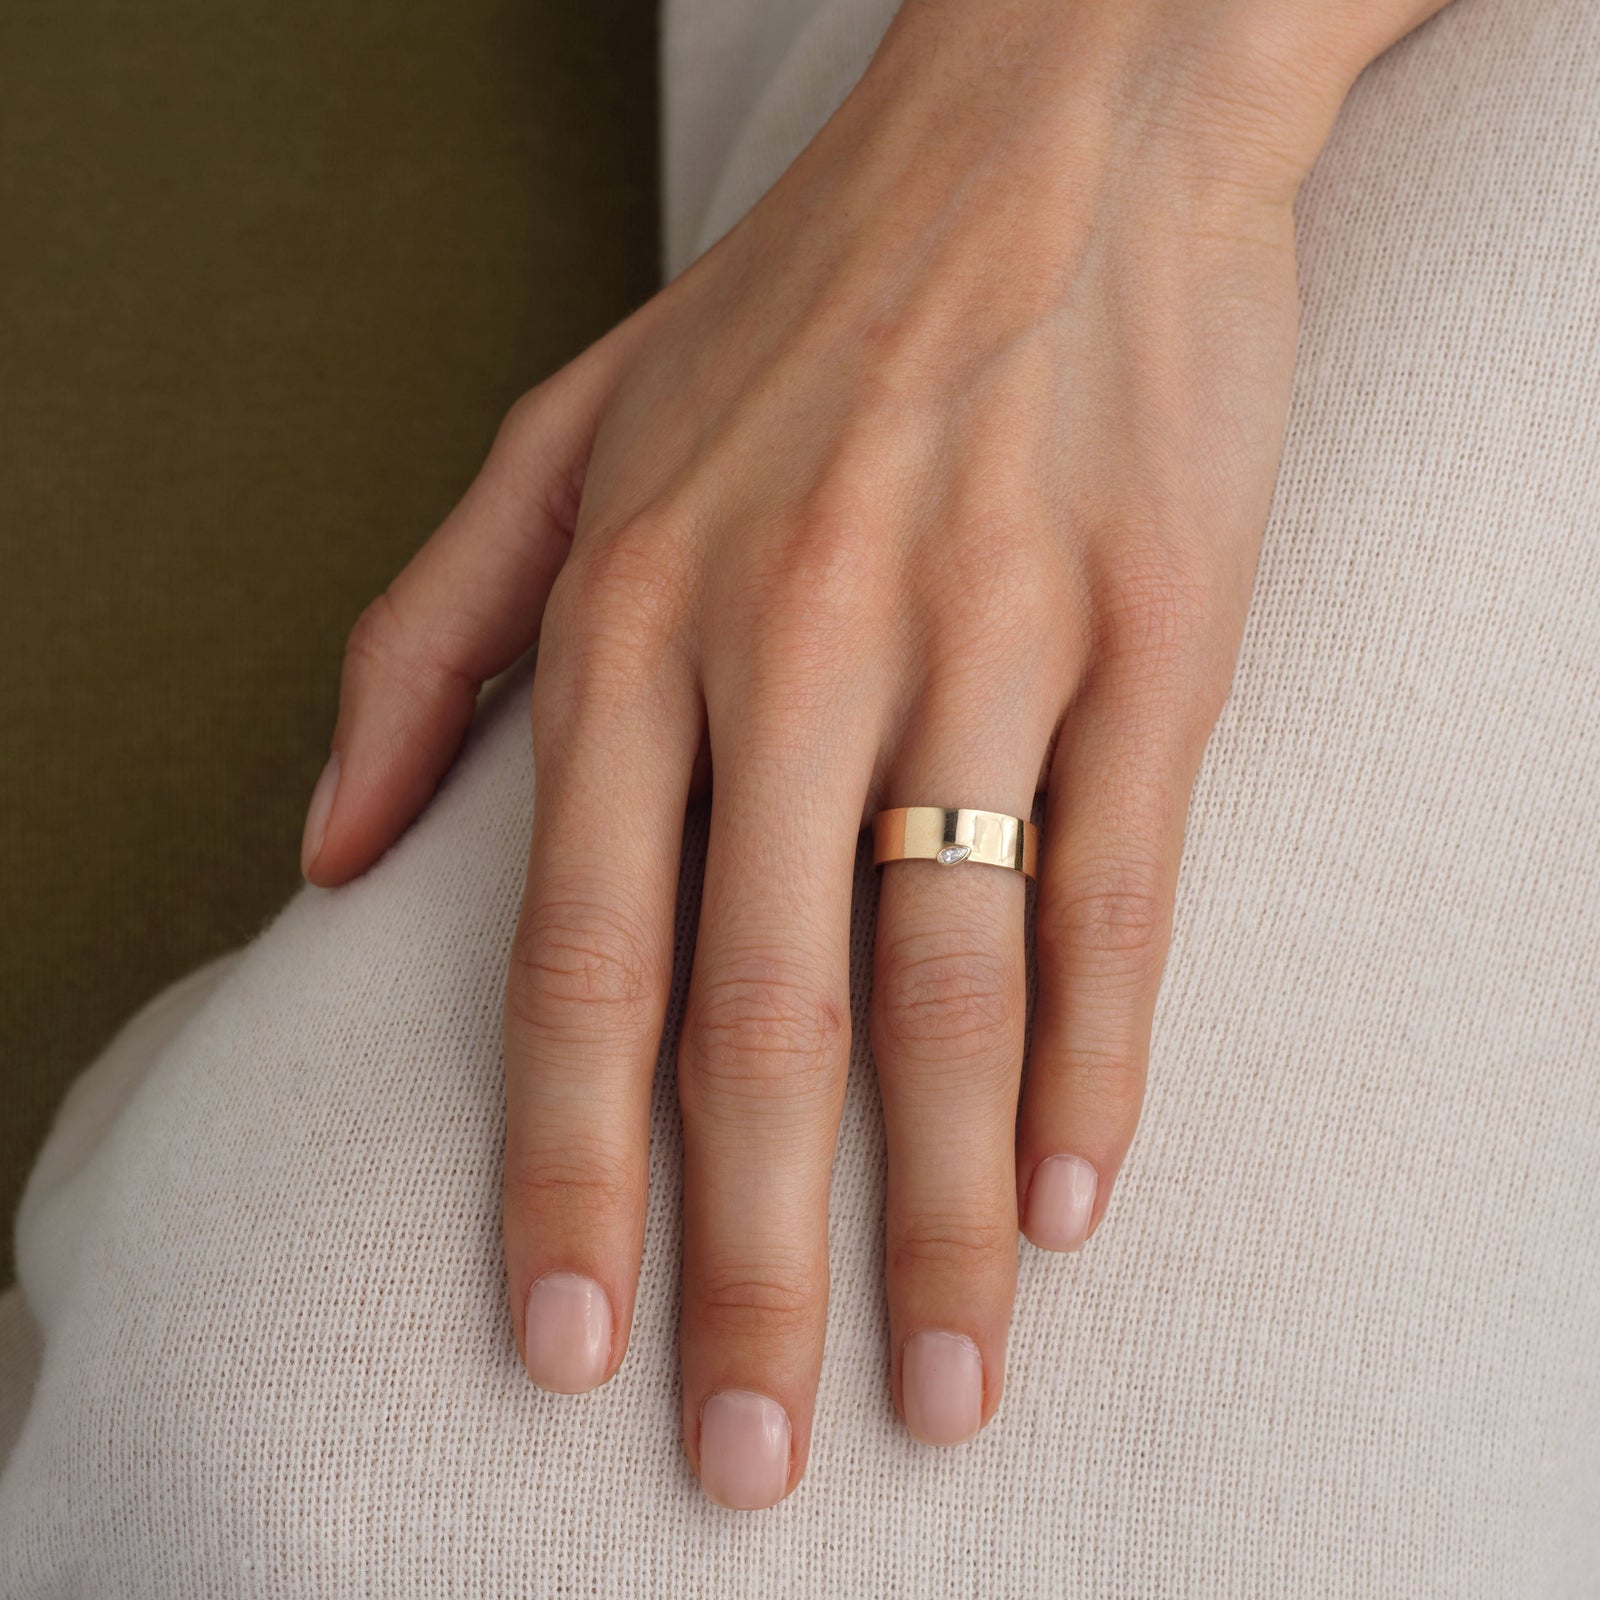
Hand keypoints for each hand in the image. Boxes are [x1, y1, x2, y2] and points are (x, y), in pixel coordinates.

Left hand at [301, 0, 1393, 1507]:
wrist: (1061, 118)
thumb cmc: (807, 293)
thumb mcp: (565, 423)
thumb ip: (424, 637)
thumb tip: (321, 854)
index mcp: (640, 608)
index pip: (579, 952)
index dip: (561, 1172)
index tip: (562, 1345)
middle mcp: (798, 642)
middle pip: (760, 1014)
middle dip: (753, 1261)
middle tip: (757, 1453)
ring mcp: (981, 639)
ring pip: (949, 984)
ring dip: (941, 1208)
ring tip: (944, 1378)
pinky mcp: (1145, 632)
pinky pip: (1116, 886)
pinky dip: (1099, 1058)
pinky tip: (1075, 1194)